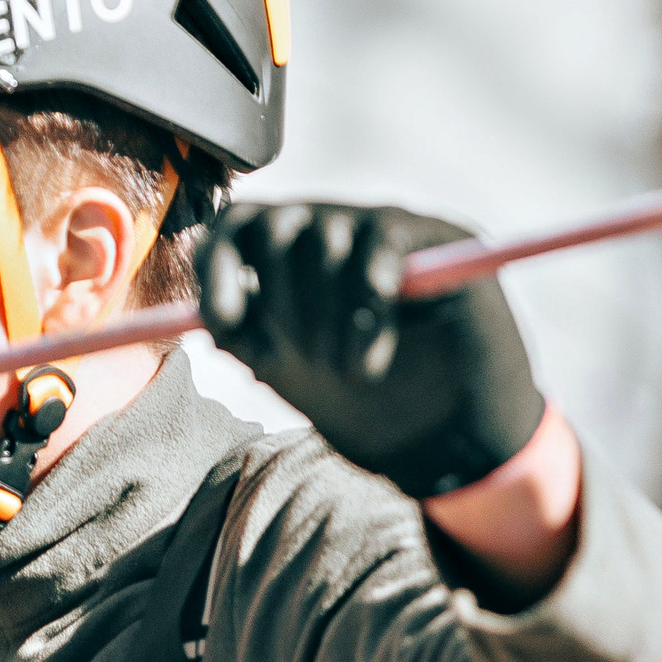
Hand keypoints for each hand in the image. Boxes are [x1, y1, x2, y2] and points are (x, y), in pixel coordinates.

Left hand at [200, 203, 543, 499]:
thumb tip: (209, 320)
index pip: (236, 227)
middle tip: (303, 359)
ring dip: (328, 315)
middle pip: (276, 225)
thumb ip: (250, 340)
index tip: (223, 322)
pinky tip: (374, 346)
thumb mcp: (296, 375)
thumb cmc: (370, 403)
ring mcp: (385, 228)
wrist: (452, 436)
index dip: (218, 269)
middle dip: (279, 300)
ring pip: (328, 236)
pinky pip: (383, 242)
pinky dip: (368, 296)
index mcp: (290, 258)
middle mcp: (333, 228)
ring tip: (353, 374)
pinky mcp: (438, 239)